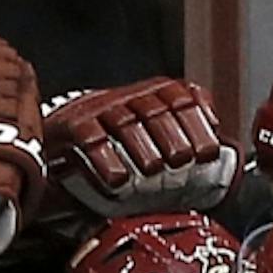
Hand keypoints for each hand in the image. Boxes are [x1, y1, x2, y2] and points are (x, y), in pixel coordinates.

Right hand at [42, 77, 238, 220]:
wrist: (58, 137)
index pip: (177, 97)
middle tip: (181, 161)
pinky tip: (118, 178)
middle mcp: (124, 98)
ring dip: (141, 147)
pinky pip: (88, 136)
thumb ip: (184, 123)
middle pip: (152, 109)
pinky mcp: (70, 126)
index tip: (207, 151)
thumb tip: (214, 123)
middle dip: (171, 135)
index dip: (196, 123)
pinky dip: (104, 158)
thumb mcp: (150, 128)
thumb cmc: (112, 139)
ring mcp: (96, 110)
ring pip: (123, 122)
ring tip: (153, 169)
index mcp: (148, 95)